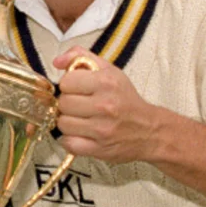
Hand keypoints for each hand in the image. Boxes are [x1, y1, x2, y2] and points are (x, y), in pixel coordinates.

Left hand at [52, 47, 157, 163]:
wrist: (149, 130)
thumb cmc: (125, 98)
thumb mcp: (109, 70)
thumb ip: (81, 57)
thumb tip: (57, 62)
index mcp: (106, 82)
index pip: (66, 81)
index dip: (69, 85)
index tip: (78, 89)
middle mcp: (104, 105)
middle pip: (63, 103)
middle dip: (68, 103)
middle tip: (80, 105)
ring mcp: (101, 129)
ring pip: (62, 123)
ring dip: (68, 122)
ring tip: (80, 119)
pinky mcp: (98, 149)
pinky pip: (68, 143)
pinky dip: (70, 139)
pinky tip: (80, 133)